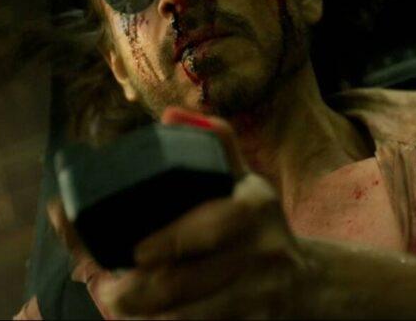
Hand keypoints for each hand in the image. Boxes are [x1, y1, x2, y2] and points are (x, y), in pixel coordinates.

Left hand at [93, 106, 321, 318]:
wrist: (306, 284)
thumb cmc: (260, 226)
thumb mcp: (245, 182)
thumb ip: (213, 146)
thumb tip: (170, 116)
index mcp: (254, 207)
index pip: (206, 226)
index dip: (167, 242)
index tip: (135, 252)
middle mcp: (261, 251)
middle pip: (182, 282)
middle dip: (135, 290)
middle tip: (109, 289)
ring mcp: (258, 295)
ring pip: (183, 316)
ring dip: (144, 315)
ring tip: (120, 304)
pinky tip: (150, 319)